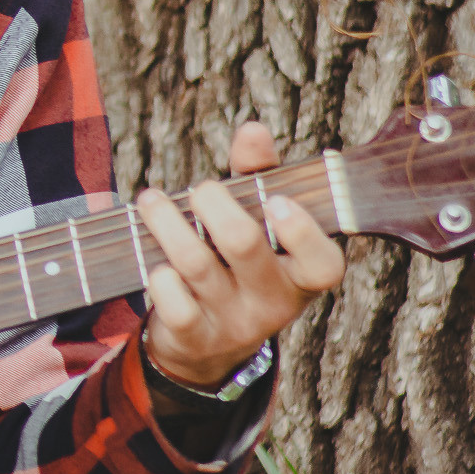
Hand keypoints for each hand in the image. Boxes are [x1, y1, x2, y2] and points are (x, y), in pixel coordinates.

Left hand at [136, 121, 346, 388]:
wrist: (208, 343)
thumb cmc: (238, 260)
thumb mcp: (257, 219)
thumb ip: (259, 173)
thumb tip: (253, 130)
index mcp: (302, 274)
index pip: (322, 264)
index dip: (302, 232)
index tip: (276, 202)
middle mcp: (274, 303)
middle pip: (243, 243)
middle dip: (212, 203)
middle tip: (199, 190)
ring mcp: (234, 323)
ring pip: (196, 263)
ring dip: (166, 222)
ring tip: (152, 200)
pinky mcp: (195, 338)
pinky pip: (173, 303)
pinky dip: (159, 276)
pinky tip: (154, 261)